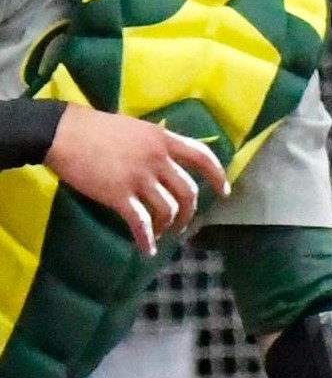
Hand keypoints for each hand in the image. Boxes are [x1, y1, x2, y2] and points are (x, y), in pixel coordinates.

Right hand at [44, 107, 227, 252]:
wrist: (61, 132)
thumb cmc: (94, 127)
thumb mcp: (135, 128)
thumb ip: (154, 144)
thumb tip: (165, 159)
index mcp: (163, 139)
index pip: (202, 157)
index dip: (217, 176)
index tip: (224, 192)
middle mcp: (157, 160)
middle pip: (188, 192)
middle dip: (189, 212)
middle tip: (182, 223)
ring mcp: (140, 178)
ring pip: (168, 210)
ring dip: (169, 226)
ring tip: (162, 233)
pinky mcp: (119, 195)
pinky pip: (141, 223)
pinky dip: (146, 239)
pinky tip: (146, 249)